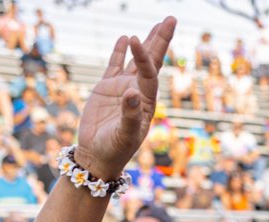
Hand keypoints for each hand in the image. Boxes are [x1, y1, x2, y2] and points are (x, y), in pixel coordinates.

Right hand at [76, 17, 176, 178]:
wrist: (98, 156)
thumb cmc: (115, 150)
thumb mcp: (124, 136)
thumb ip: (130, 116)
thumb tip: (132, 94)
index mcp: (146, 102)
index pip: (149, 73)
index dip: (145, 57)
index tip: (136, 40)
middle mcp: (137, 91)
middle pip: (152, 61)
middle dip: (161, 40)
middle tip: (170, 18)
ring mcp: (122, 88)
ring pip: (136, 60)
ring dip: (145, 43)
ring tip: (157, 24)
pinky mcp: (106, 89)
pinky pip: (115, 65)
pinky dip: (120, 52)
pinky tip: (124, 38)